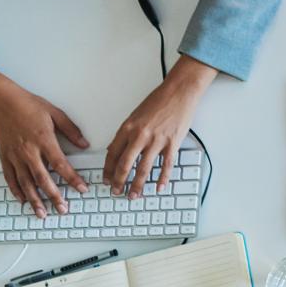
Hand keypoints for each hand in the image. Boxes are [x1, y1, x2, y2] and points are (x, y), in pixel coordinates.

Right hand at [0, 68, 88, 216]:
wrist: (3, 102)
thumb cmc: (29, 105)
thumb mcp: (55, 113)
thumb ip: (71, 130)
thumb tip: (84, 144)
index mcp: (44, 140)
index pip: (61, 165)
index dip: (72, 179)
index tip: (81, 189)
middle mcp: (29, 151)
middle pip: (43, 179)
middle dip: (54, 196)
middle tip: (62, 209)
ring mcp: (15, 156)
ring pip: (25, 183)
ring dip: (34, 200)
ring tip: (41, 213)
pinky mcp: (5, 157)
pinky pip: (10, 178)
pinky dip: (16, 191)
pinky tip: (22, 200)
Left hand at [104, 59, 214, 197]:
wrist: (180, 91)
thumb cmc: (159, 100)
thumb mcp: (136, 115)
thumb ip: (127, 133)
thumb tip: (119, 150)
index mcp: (128, 128)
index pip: (112, 154)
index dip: (107, 170)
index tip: (106, 179)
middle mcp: (140, 135)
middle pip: (125, 165)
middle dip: (119, 182)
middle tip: (116, 191)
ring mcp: (157, 140)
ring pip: (143, 169)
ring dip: (137, 185)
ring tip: (134, 195)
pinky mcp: (172, 143)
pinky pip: (166, 165)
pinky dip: (162, 179)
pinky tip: (158, 188)